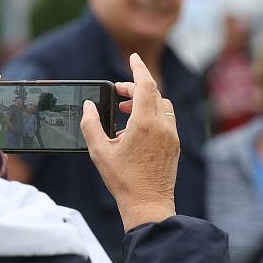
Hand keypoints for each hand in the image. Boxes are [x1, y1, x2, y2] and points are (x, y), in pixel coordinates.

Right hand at [81, 53, 178, 230]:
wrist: (148, 204)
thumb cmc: (123, 180)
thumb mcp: (99, 152)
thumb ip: (91, 125)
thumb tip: (88, 106)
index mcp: (144, 123)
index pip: (145, 84)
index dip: (138, 68)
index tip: (133, 57)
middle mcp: (162, 126)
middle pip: (153, 92)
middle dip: (135, 86)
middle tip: (118, 92)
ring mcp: (171, 135)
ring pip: (162, 105)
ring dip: (145, 101)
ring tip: (124, 111)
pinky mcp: (174, 145)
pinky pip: (166, 119)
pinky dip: (152, 114)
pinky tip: (136, 128)